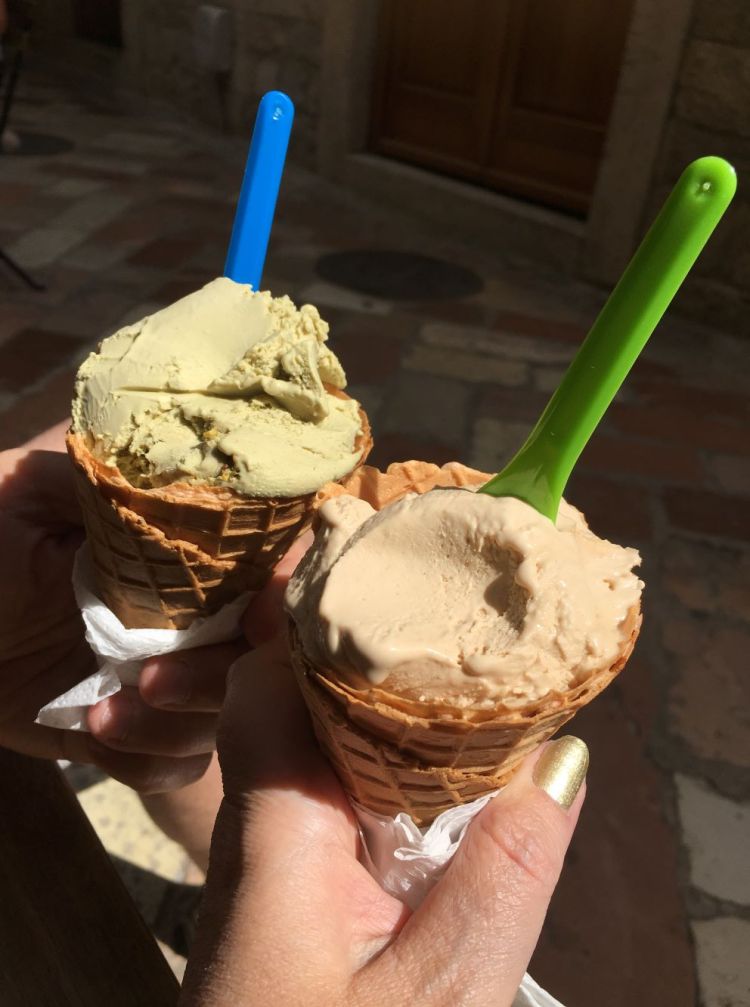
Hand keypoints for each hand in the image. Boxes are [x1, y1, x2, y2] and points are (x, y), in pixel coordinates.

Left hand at [0, 422, 307, 792]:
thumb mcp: (25, 492)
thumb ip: (102, 481)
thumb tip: (185, 464)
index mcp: (180, 556)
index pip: (266, 573)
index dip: (276, 598)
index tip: (253, 617)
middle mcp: (187, 618)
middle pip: (258, 660)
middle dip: (218, 678)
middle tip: (152, 679)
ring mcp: (161, 678)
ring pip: (223, 719)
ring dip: (177, 725)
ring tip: (107, 712)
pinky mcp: (128, 735)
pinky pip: (173, 766)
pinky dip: (147, 760)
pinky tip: (95, 731)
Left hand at [181, 640, 586, 1006]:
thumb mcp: (444, 998)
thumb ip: (502, 874)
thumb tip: (558, 759)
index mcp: (274, 842)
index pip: (270, 687)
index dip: (316, 621)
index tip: (376, 566)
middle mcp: (254, 839)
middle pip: (289, 708)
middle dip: (358, 656)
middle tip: (437, 611)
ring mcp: (264, 871)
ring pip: (308, 755)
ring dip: (370, 712)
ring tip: (446, 670)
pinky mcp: (286, 900)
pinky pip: (324, 807)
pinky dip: (375, 774)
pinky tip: (429, 774)